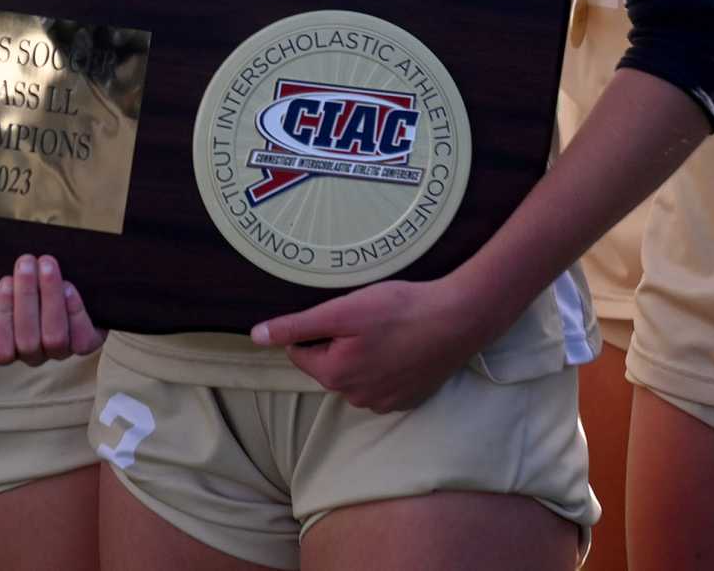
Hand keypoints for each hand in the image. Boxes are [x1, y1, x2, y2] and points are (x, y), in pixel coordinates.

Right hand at [0, 255, 101, 382]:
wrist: (32, 267)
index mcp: (1, 349)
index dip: (3, 314)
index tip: (4, 280)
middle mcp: (31, 354)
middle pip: (28, 341)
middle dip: (28, 297)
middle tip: (26, 262)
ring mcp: (59, 349)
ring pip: (56, 339)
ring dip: (51, 299)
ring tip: (47, 265)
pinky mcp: (85, 339)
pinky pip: (83, 339)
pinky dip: (76, 314)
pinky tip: (69, 288)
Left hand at [251, 276, 487, 412]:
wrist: (458, 320)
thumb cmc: (399, 309)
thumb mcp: (342, 310)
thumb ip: (297, 326)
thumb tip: (255, 337)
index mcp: (334, 375)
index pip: (301, 351)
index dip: (319, 327)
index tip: (344, 313)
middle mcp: (354, 397)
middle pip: (328, 364)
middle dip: (339, 342)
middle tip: (368, 318)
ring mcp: (383, 403)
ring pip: (355, 374)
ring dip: (362, 355)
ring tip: (388, 330)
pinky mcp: (407, 400)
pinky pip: (380, 383)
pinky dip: (385, 366)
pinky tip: (402, 346)